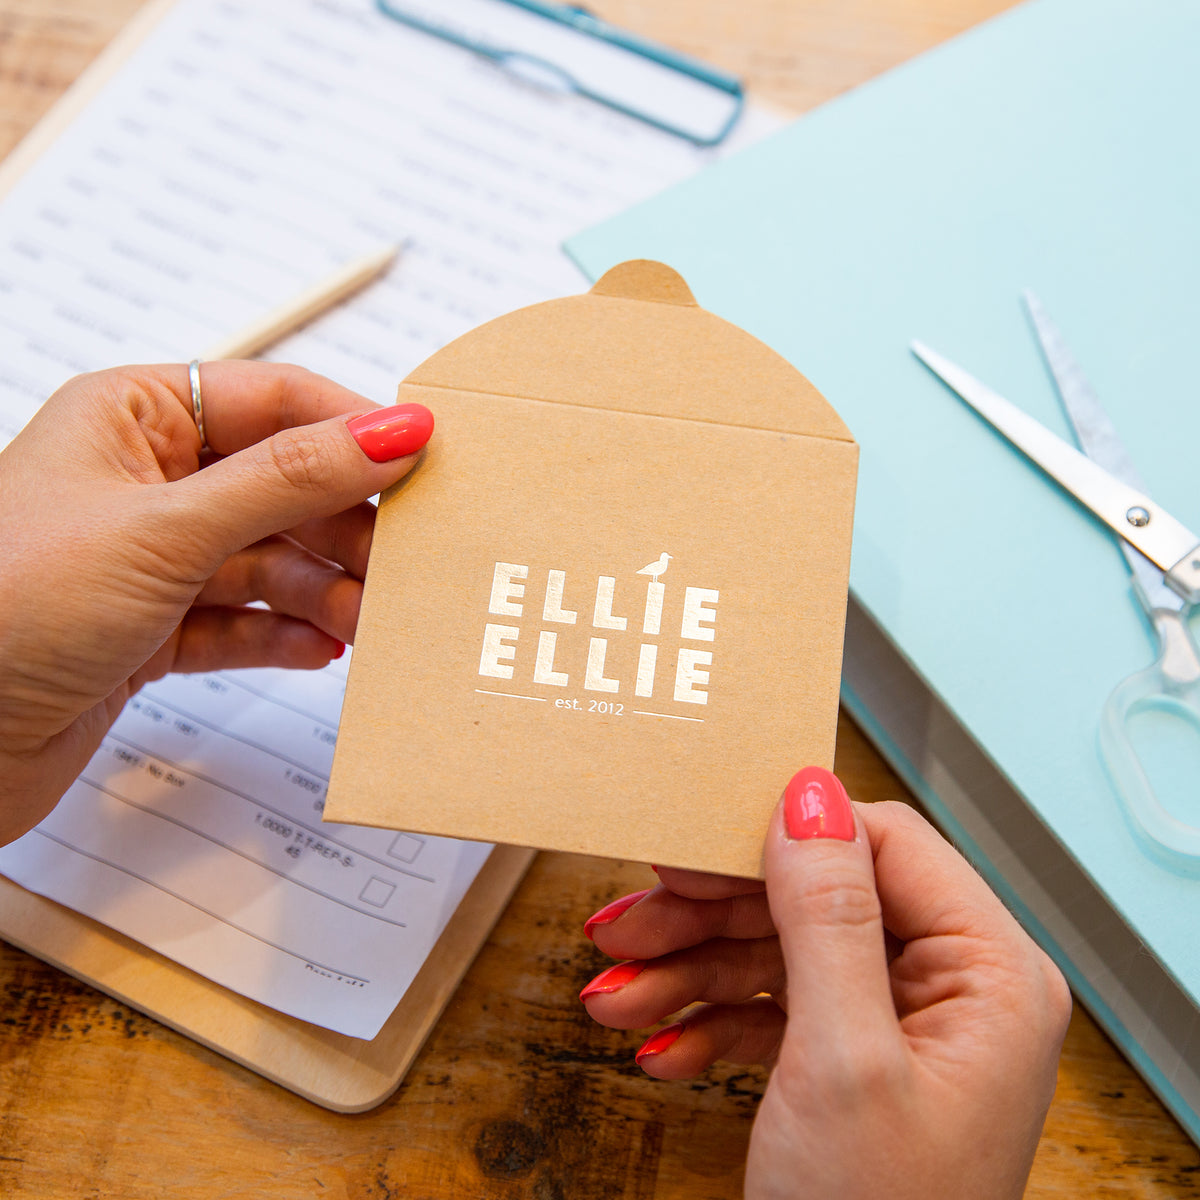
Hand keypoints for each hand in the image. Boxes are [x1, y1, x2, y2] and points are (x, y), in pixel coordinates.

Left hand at [0, 361, 431, 844]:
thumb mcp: (165, 531)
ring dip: (323, 590)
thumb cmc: (8, 608)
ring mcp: (148, 560)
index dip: (352, 427)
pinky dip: (283, 636)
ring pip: (268, 560)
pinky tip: (320, 651)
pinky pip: (241, 622)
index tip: (426, 459)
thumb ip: (288, 481)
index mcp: (132, 418)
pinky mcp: (149, 631)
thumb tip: (393, 429)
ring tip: (370, 622)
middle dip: (344, 527)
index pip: (273, 401)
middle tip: (405, 563)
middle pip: (281, 486)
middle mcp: (144, 482)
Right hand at [581, 767, 1070, 1198]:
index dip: (782, 835)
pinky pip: (773, 1011)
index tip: (692, 843)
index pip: (881, 845)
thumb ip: (825, 915)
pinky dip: (708, 1024)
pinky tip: (658, 1047)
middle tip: (627, 921)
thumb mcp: (842, 1060)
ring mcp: (898, 1028)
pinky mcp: (851, 1063)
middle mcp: (950, 989)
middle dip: (710, 917)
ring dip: (688, 972)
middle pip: (814, 898)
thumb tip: (808, 795)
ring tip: (612, 994)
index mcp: (988, 972)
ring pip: (780, 953)